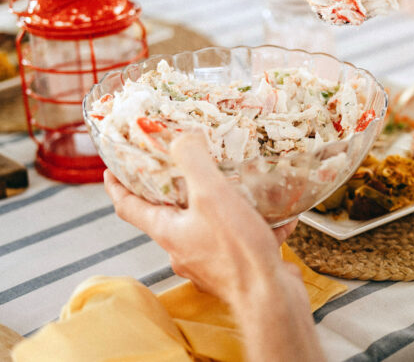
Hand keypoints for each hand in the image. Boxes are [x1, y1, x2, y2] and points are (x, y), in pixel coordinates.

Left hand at [105, 133, 323, 361]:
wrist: (270, 297)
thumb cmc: (237, 252)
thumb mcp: (211, 194)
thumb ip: (193, 161)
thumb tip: (181, 139)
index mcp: (168, 231)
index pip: (129, 207)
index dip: (118, 186)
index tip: (112, 170)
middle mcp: (183, 250)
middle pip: (171, 215)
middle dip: (181, 191)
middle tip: (191, 168)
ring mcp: (208, 263)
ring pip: (209, 227)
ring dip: (226, 207)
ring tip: (245, 189)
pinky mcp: (235, 270)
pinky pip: (240, 242)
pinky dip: (256, 227)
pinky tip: (278, 218)